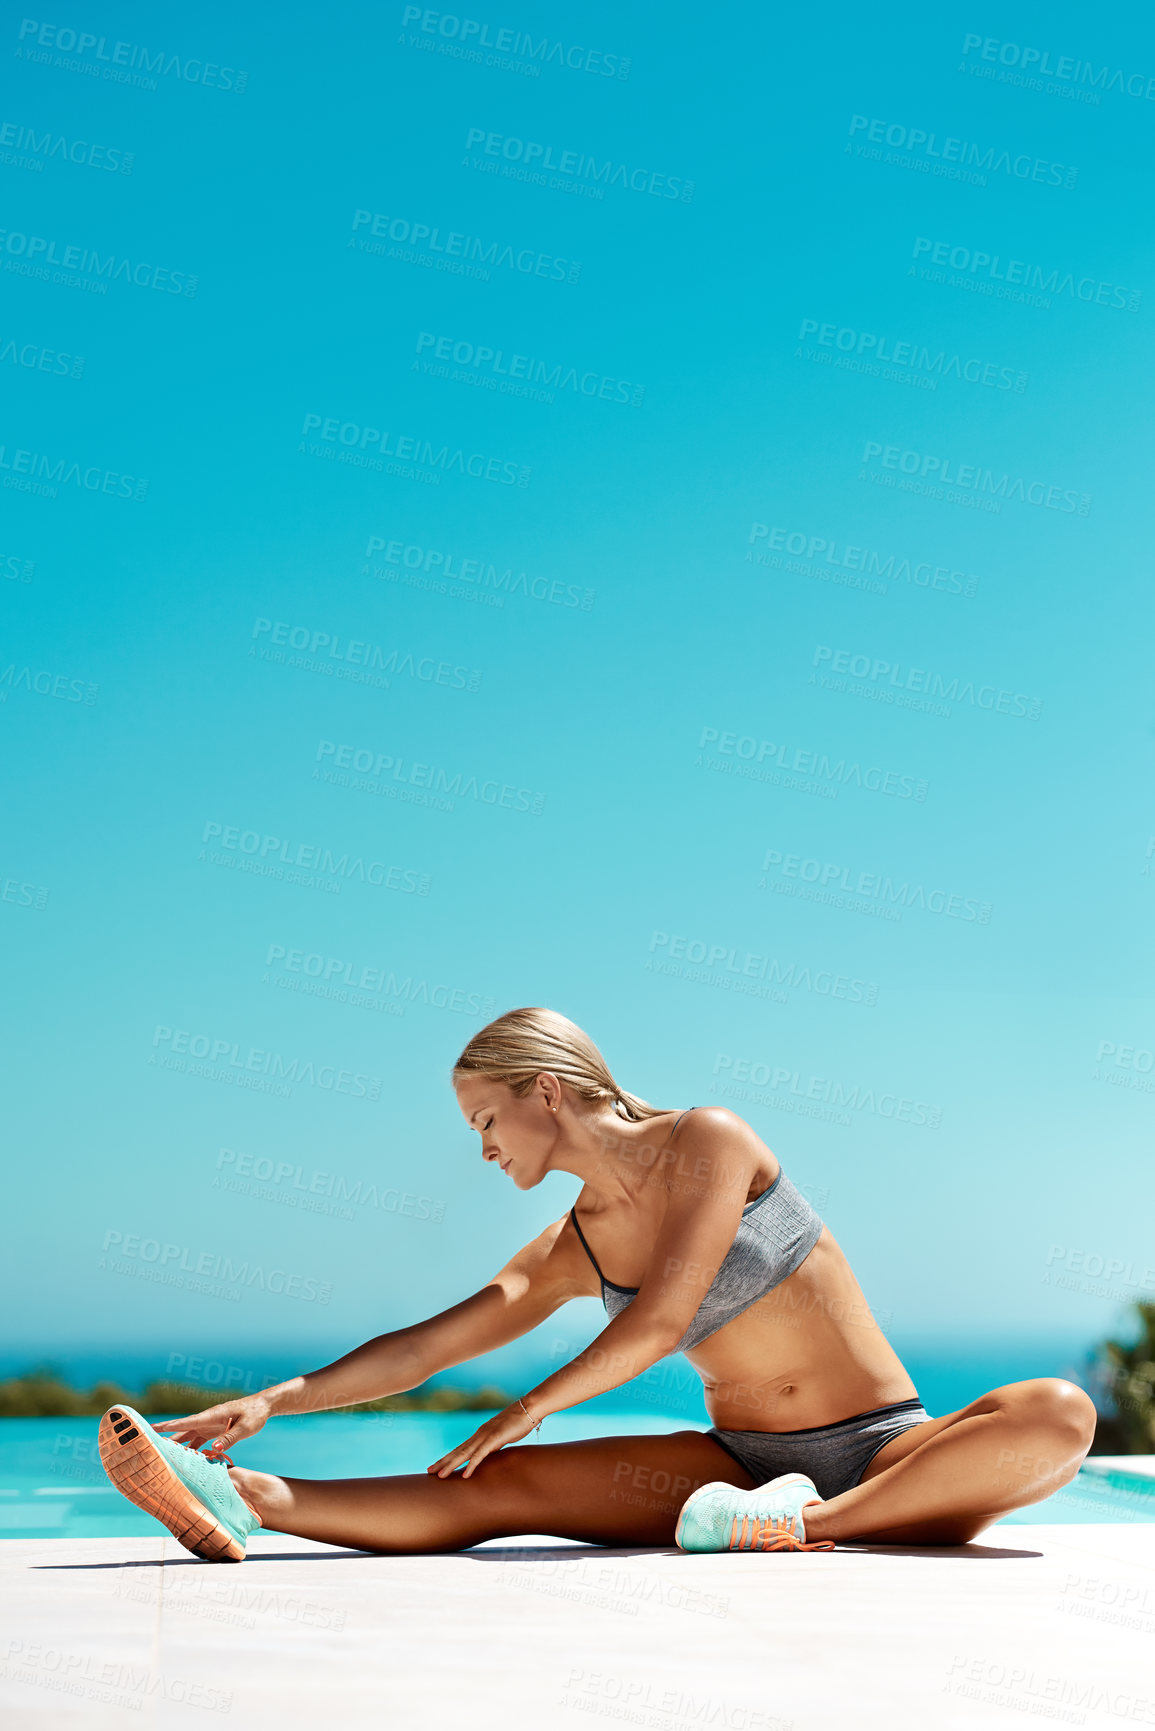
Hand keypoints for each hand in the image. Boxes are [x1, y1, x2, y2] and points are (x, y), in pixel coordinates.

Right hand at [153, 1395, 270, 1454]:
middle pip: (182, 1430)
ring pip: (188, 1437)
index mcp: (212, 1416)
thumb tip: (212, 1450)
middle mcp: (207, 1420)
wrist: (263, 1406)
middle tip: (147, 1444)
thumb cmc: (255, 1414)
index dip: (168, 1426)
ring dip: (176, 1446)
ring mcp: (209, 1426)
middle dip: (165, 1437)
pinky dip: (190, 1450)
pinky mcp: (214, 1431)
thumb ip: (229, 1438)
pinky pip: (198, 1441)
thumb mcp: (245, 1427)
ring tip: (161, 1456)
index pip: (186, 1422)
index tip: (151, 1428)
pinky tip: (184, 1460)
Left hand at [427, 1402, 539, 1478]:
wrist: (530, 1407)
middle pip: (458, 1450)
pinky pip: (480, 1454)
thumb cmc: (520, 1421)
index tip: (437, 1465)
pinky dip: (471, 1465)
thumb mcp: (504, 1436)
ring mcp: (485, 1436)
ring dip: (451, 1465)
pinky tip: (464, 1475)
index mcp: (481, 1434)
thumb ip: (495, 1444)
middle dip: (443, 1462)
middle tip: (428, 1471)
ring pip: (464, 1453)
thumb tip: (490, 1452)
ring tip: (439, 1475)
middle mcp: (479, 1434)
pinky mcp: (494, 1439)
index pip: (461, 1448)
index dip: (448, 1457)